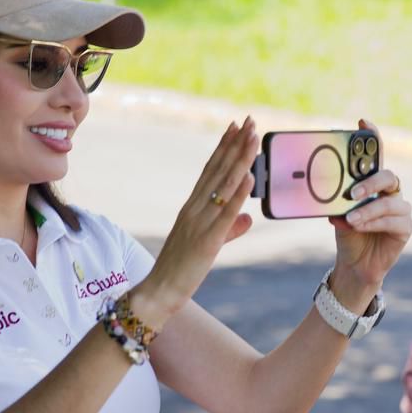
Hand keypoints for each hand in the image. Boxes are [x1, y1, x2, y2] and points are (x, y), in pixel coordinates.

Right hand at [135, 117, 258, 325]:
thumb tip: (247, 218)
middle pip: (218, 170)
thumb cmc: (181, 269)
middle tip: (249, 120)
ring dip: (240, 159)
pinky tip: (248, 176)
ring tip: (252, 137)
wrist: (158, 292)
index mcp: (193, 207)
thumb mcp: (208, 243)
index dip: (224, 147)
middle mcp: (195, 208)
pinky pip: (225, 213)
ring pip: (224, 185)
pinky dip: (238, 194)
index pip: (210, 170)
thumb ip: (228, 229)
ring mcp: (200, 222)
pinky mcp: (207, 240)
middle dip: (235, 144)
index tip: (234, 127)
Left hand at [327, 119, 411, 299]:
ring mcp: (400, 209)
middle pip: (387, 176)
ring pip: (389, 202)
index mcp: (373, 183)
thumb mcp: (337, 214)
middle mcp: (390, 193)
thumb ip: (336, 201)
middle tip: (352, 193)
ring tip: (351, 220)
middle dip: (370, 182)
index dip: (373, 137)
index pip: (376, 155)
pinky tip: (360, 227)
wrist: (354, 264)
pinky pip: (393, 221)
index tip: (363, 122)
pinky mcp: (405, 228)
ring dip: (368, 210)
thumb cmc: (348, 234)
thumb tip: (326, 193)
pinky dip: (375, 223)